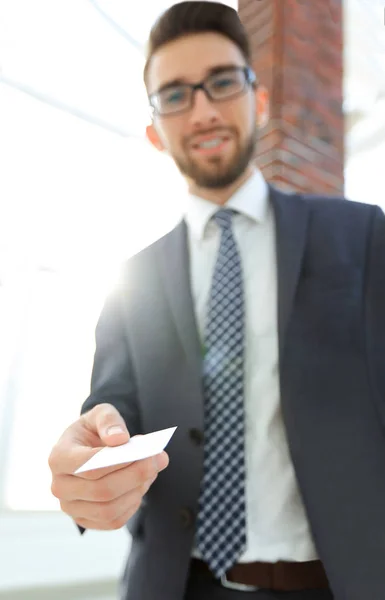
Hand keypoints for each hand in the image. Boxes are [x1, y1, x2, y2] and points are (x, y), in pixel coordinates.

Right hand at [48, 403, 168, 529]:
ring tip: (153, 470)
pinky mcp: (85, 520)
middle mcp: (59, 487)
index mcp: (58, 457)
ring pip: (108, 510)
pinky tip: (142, 485)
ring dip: (137, 490)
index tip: (145, 451)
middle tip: (160, 459)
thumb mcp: (100, 414)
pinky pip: (113, 521)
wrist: (88, 449)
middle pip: (101, 491)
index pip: (88, 467)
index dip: (119, 461)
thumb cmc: (94, 430)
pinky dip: (133, 504)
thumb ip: (109, 420)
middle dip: (136, 475)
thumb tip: (120, 439)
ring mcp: (71, 507)